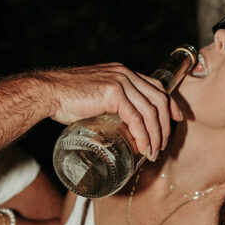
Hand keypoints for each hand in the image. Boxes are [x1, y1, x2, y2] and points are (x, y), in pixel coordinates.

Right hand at [42, 64, 182, 159]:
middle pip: (158, 99)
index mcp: (122, 72)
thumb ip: (108, 104)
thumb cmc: (65, 99)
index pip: (155, 86)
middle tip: (163, 145)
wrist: (47, 93)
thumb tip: (116, 125)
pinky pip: (136, 117)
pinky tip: (143, 147)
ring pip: (150, 111)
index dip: (169, 104)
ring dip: (155, 135)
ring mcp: (120, 81)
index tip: (177, 119)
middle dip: (165, 125)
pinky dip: (143, 135)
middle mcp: (125, 73)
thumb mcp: (94, 97)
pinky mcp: (113, 93)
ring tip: (153, 152)